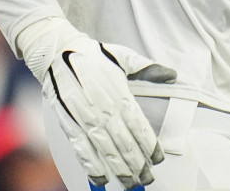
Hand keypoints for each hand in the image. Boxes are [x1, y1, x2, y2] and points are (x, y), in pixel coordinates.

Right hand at [18, 18, 176, 188]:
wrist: (58, 52)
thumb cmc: (94, 56)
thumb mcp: (124, 57)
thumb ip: (148, 69)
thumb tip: (172, 74)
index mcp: (120, 94)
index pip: (139, 126)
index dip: (149, 145)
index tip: (158, 159)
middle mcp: (104, 109)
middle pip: (124, 143)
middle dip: (138, 164)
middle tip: (147, 179)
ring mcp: (85, 118)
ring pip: (105, 150)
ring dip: (119, 169)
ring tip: (131, 183)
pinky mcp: (68, 124)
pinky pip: (81, 149)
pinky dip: (91, 165)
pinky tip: (101, 178)